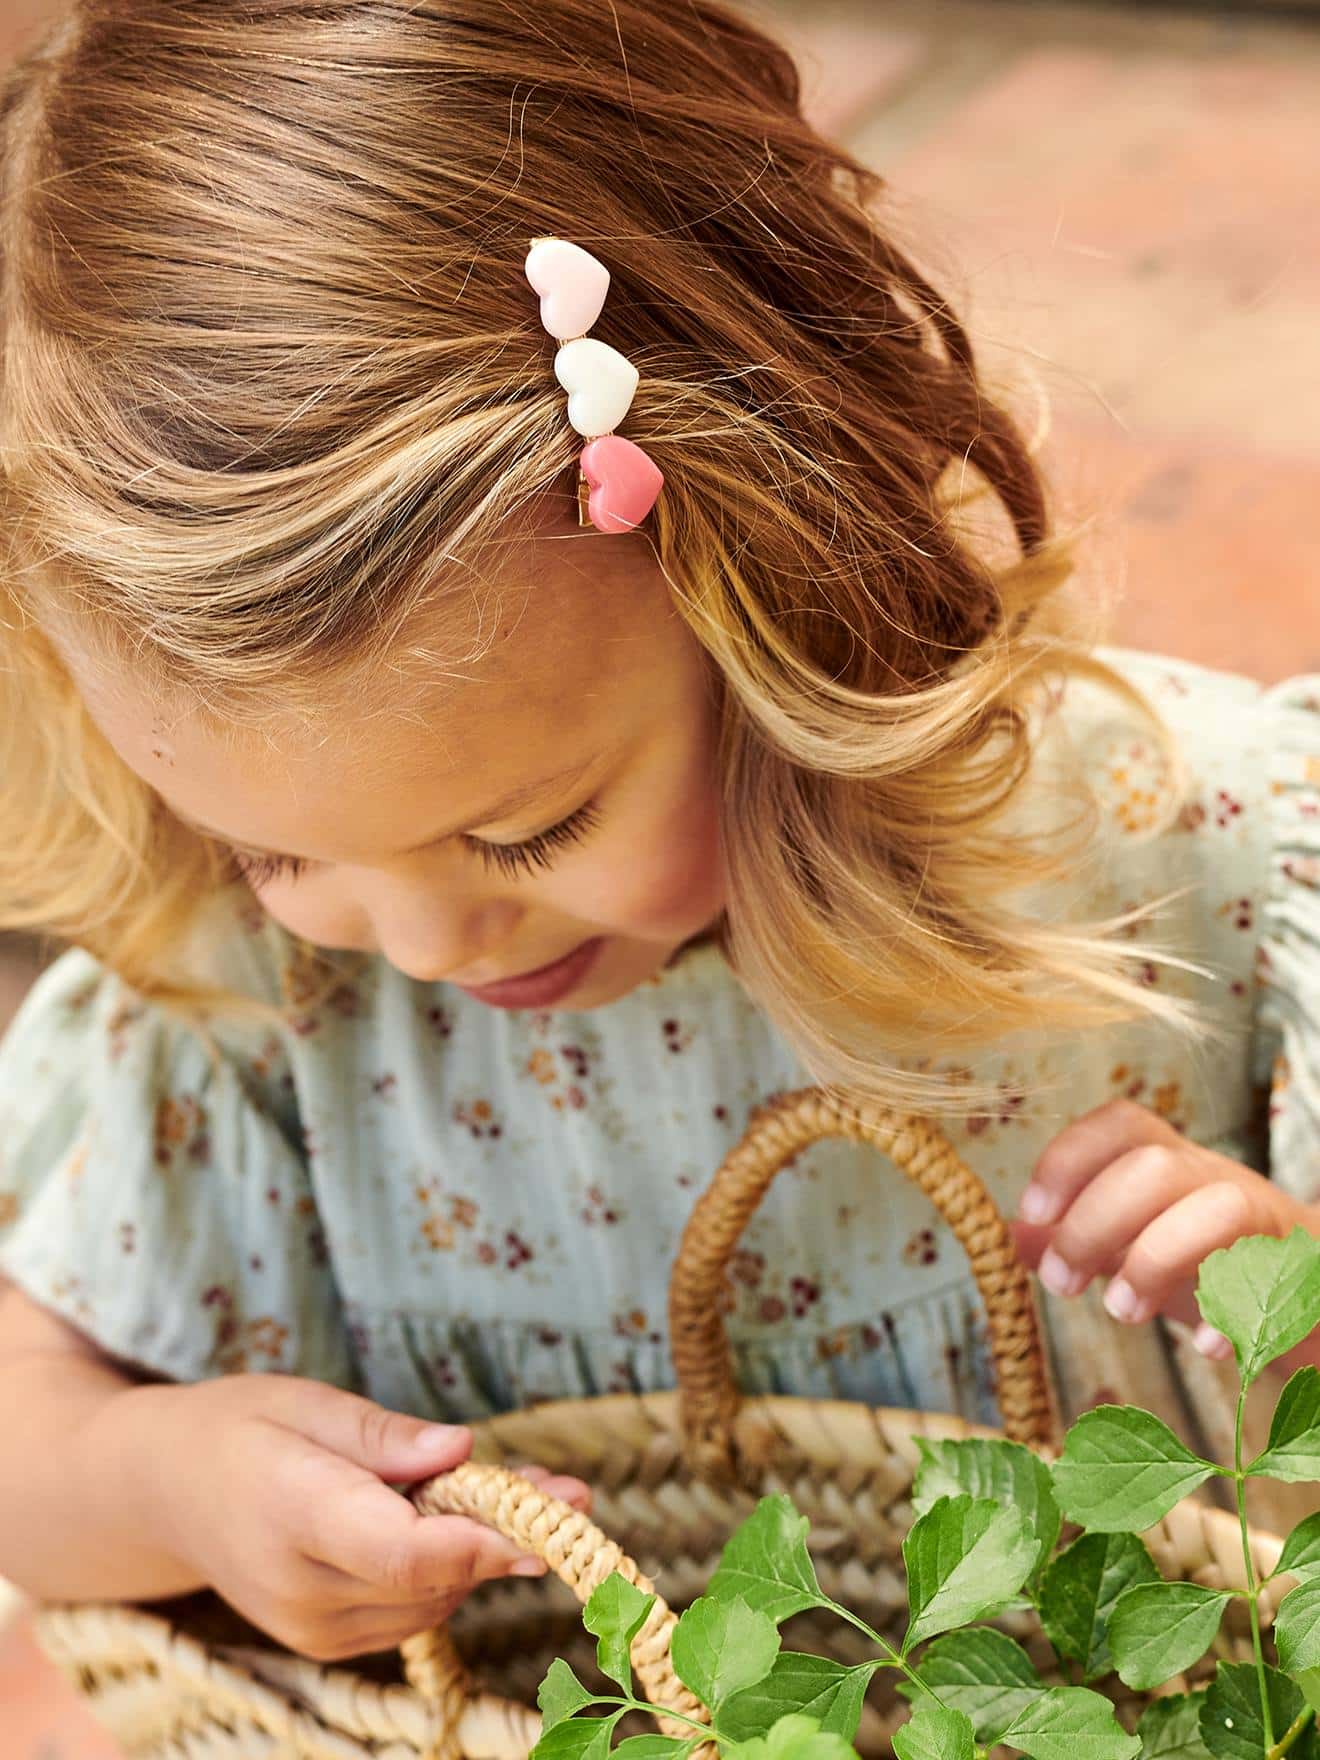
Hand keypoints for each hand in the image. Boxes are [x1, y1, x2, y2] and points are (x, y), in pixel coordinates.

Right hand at [150, 1375, 590, 1659]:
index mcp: (290, 1512)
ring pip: (432, 1600)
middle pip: (430, 1578)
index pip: (399, 1549)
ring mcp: (312, 1627)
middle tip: (573, 1490)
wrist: (167, 1492)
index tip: (549, 1519)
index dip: (478, 1541)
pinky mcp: (327, 1642)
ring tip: (528, 1490)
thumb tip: (461, 1451)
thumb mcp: (306, 1402)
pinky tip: (469, 1520)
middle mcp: (301, 1589)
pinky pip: (413, 1610)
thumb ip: (384, 1436)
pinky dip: (451, 1568)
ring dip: (486, 1550)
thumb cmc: (240, 1428)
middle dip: (508, 1534)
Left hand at [1013, 1100, 1317, 1360]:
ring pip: (1217, 1208)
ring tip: (1122, 1310)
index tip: (1032, 1215)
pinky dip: (1231, 1314)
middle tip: (1063, 1284)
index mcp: (1170, 1161)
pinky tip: (1205, 1346)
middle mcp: (1216, 1178)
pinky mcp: (1300, 1268)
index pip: (1119, 1124)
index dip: (1068, 1159)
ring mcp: (1264, 1219)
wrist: (1313, 1294)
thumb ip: (1079, 1237)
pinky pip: (1272, 1279)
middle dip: (1095, 1222)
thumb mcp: (1139, 1245)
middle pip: (1153, 1167)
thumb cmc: (1213, 1263)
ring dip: (1156, 1259)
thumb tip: (1013, 1237)